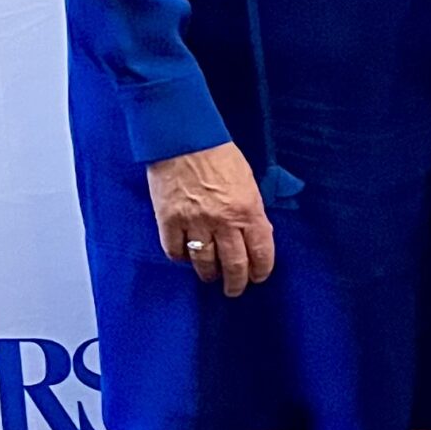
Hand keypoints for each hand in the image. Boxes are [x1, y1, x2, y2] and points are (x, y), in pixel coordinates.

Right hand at [147, 143, 275, 296]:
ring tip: (211, 278)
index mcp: (248, 210)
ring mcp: (194, 223)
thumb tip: (254, 234)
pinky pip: (175, 251)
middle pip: (233, 265)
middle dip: (236, 282)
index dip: (261, 269)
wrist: (184, 139)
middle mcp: (223, 222)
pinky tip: (186, 258)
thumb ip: (251, 210)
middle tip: (235, 290)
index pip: (260, 251)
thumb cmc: (220, 156)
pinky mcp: (168, 221)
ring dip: (209, 275)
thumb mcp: (248, 182)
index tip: (258, 277)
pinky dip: (181, 258)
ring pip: (204, 263)